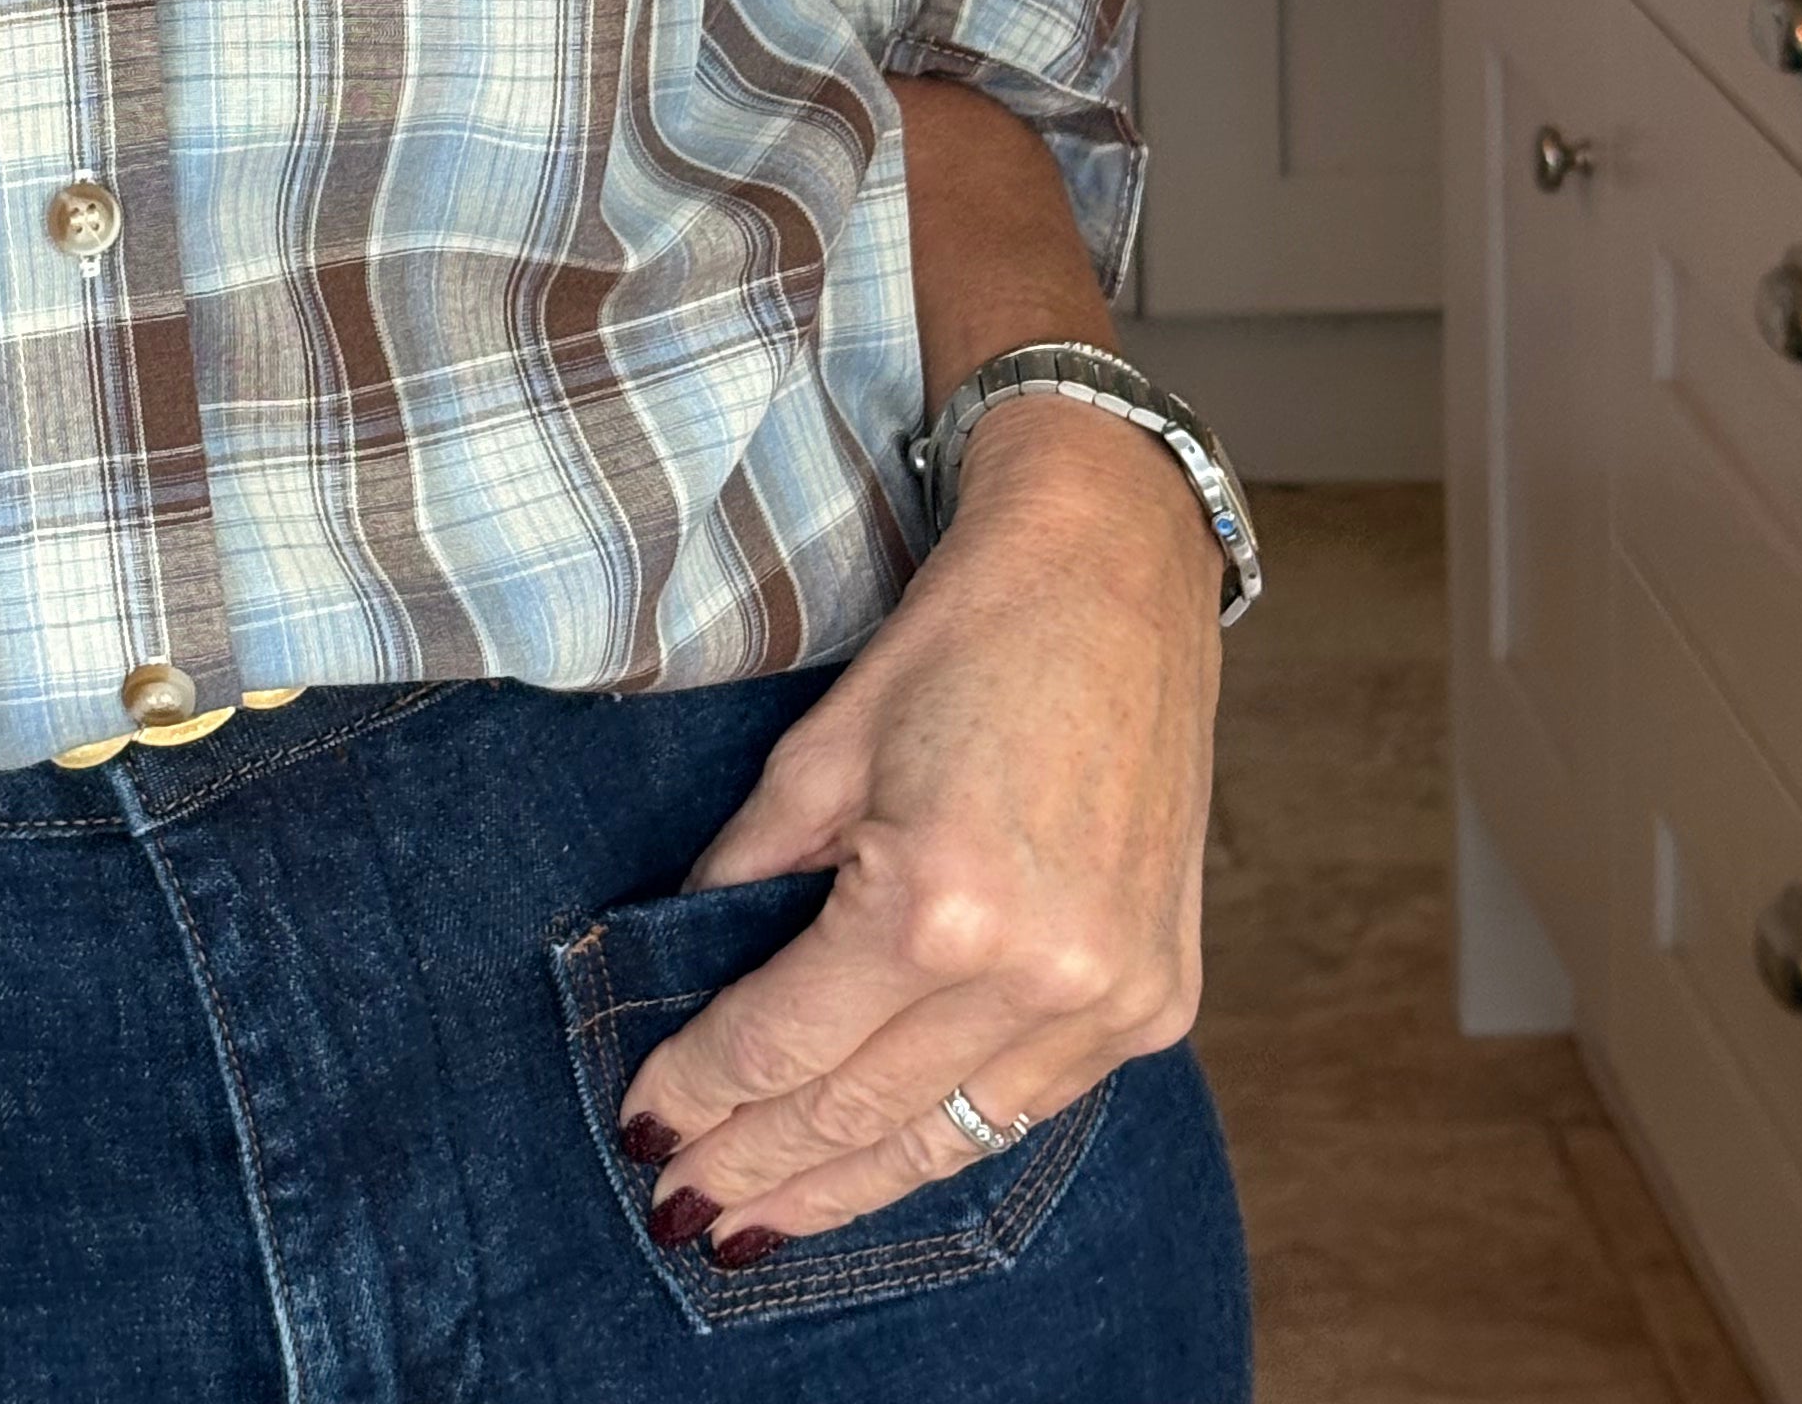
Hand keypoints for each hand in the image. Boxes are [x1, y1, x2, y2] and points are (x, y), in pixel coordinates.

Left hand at [612, 403, 1221, 1255]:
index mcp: (939, 904)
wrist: (1116, 577)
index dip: (702, 1089)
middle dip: (758, 1162)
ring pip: (948, 1139)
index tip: (641, 1123)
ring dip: (845, 1187)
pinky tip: (881, 1162)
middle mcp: (1036, 976)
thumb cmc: (965, 638)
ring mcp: (1110, 1001)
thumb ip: (749, 870)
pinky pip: (1028, 1107)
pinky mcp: (1160, 1003)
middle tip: (683, 1202)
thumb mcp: (823, 746)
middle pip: (859, 1111)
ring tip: (761, 1223)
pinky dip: (945, 1139)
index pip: (784, 1042)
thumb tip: (679, 962)